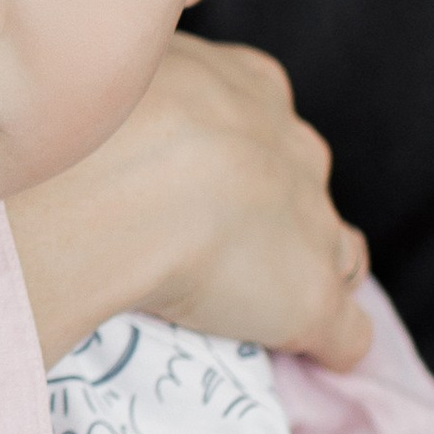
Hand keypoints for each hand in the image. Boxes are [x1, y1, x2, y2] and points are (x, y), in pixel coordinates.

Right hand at [6, 32, 371, 370]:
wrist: (119, 181)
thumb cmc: (100, 123)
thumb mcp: (112, 76)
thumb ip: (128, 90)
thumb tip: (87, 101)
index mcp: (252, 90)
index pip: (268, 129)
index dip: (239, 163)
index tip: (198, 187)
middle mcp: (296, 151)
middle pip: (304, 187)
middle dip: (273, 213)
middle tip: (207, 245)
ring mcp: (314, 227)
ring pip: (340, 254)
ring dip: (308, 275)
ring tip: (259, 306)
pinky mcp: (312, 300)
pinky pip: (346, 334)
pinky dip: (328, 346)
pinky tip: (301, 357)